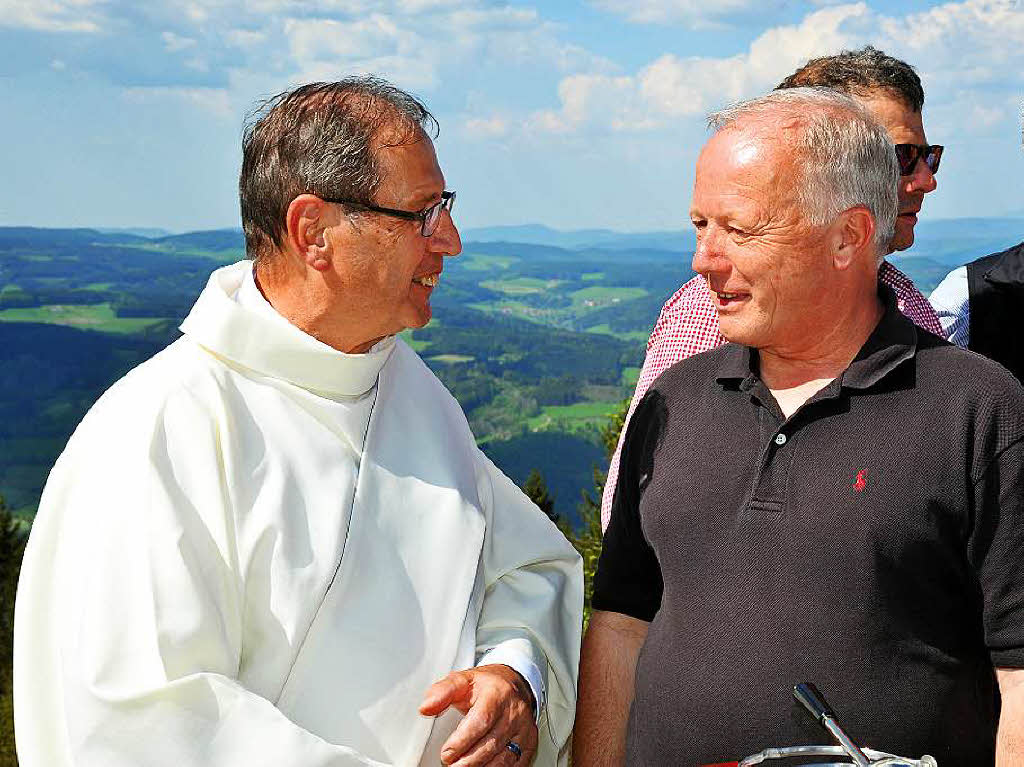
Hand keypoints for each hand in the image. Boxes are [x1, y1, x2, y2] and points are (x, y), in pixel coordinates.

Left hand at [419, 664, 537, 765]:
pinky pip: (516, 763)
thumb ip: (442, 692)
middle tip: (451, 765)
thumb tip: (426, 707)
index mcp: (497, 693)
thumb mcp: (462, 680)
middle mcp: (514, 711)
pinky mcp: (529, 742)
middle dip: (468, 760)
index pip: (481, 720)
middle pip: (491, 743)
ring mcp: (524, 728)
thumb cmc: (486, 685)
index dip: (463, 740)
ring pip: (504, 757)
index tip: (447, 753)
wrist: (513, 683)